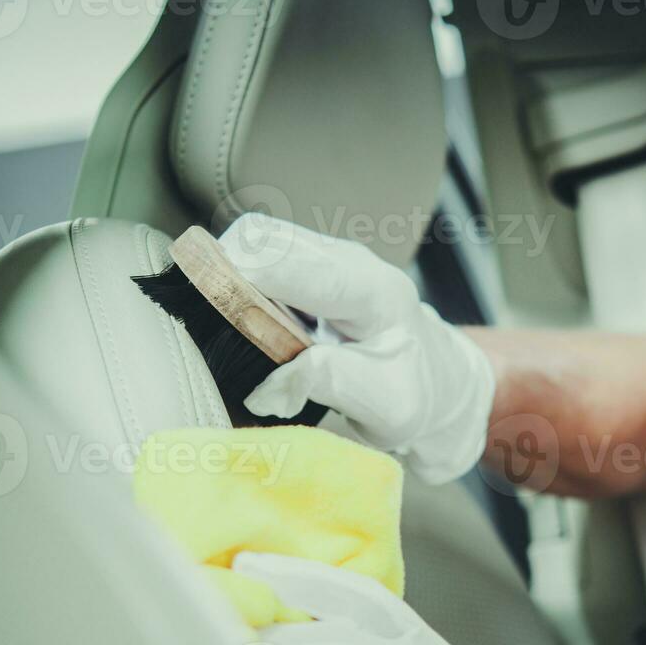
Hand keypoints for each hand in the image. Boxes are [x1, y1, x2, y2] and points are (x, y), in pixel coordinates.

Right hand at [217, 214, 495, 485]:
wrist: (437, 383)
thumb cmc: (413, 395)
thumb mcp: (384, 406)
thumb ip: (328, 384)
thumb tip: (268, 384)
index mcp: (375, 293)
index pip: (303, 269)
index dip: (249, 275)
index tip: (208, 294)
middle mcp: (349, 262)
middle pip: (266, 238)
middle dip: (225, 270)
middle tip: (209, 320)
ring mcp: (328, 258)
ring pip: (256, 238)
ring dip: (227, 273)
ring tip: (225, 322)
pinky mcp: (310, 266)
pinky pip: (259, 254)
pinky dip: (238, 278)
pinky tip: (241, 315)